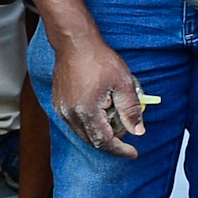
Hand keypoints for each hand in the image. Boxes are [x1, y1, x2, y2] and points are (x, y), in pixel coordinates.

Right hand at [48, 36, 143, 158]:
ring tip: (115, 122)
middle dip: (111, 143)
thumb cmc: (98, 60)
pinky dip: (89, 125)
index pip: (105, 142)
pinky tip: (100, 114)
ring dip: (100, 134)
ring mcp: (62, 110)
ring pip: (82, 133)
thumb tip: (138, 131)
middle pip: (92, 141)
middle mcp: (71, 115)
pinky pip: (75, 123)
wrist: (74, 44)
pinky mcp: (59, 104)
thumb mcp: (124, 84)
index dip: (120, 150)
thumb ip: (131, 110)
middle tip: (127, 136)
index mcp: (87, 112)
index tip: (133, 153)